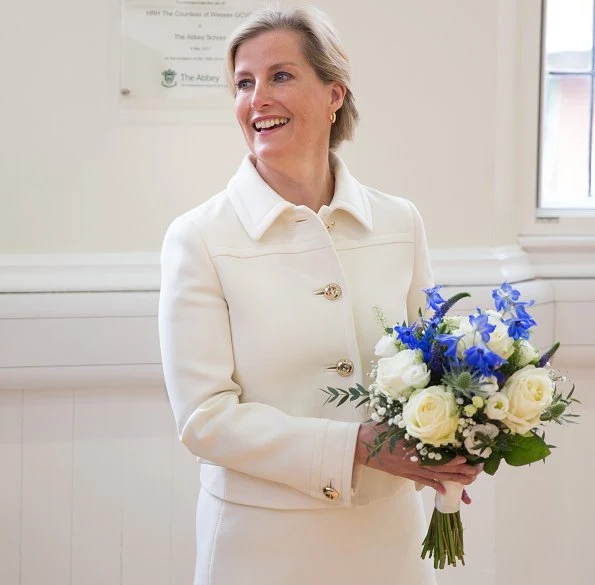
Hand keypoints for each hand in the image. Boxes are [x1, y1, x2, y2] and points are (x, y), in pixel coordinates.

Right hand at [355, 422, 481, 494]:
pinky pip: (422, 481)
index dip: (449, 459)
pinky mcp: (403, 474)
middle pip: (438, 468)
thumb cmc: (375, 429)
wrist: (358, 445)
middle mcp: (410, 460)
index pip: (433, 455)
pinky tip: (446, 490)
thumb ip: (409, 420)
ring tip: (469, 481)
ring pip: (433, 477)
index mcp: (408, 446)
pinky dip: (435, 485)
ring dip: (452, 479)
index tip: (464, 458)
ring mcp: (406, 469)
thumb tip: (428, 411)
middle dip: (458, 471)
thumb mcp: (392, 420)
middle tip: (475, 472)